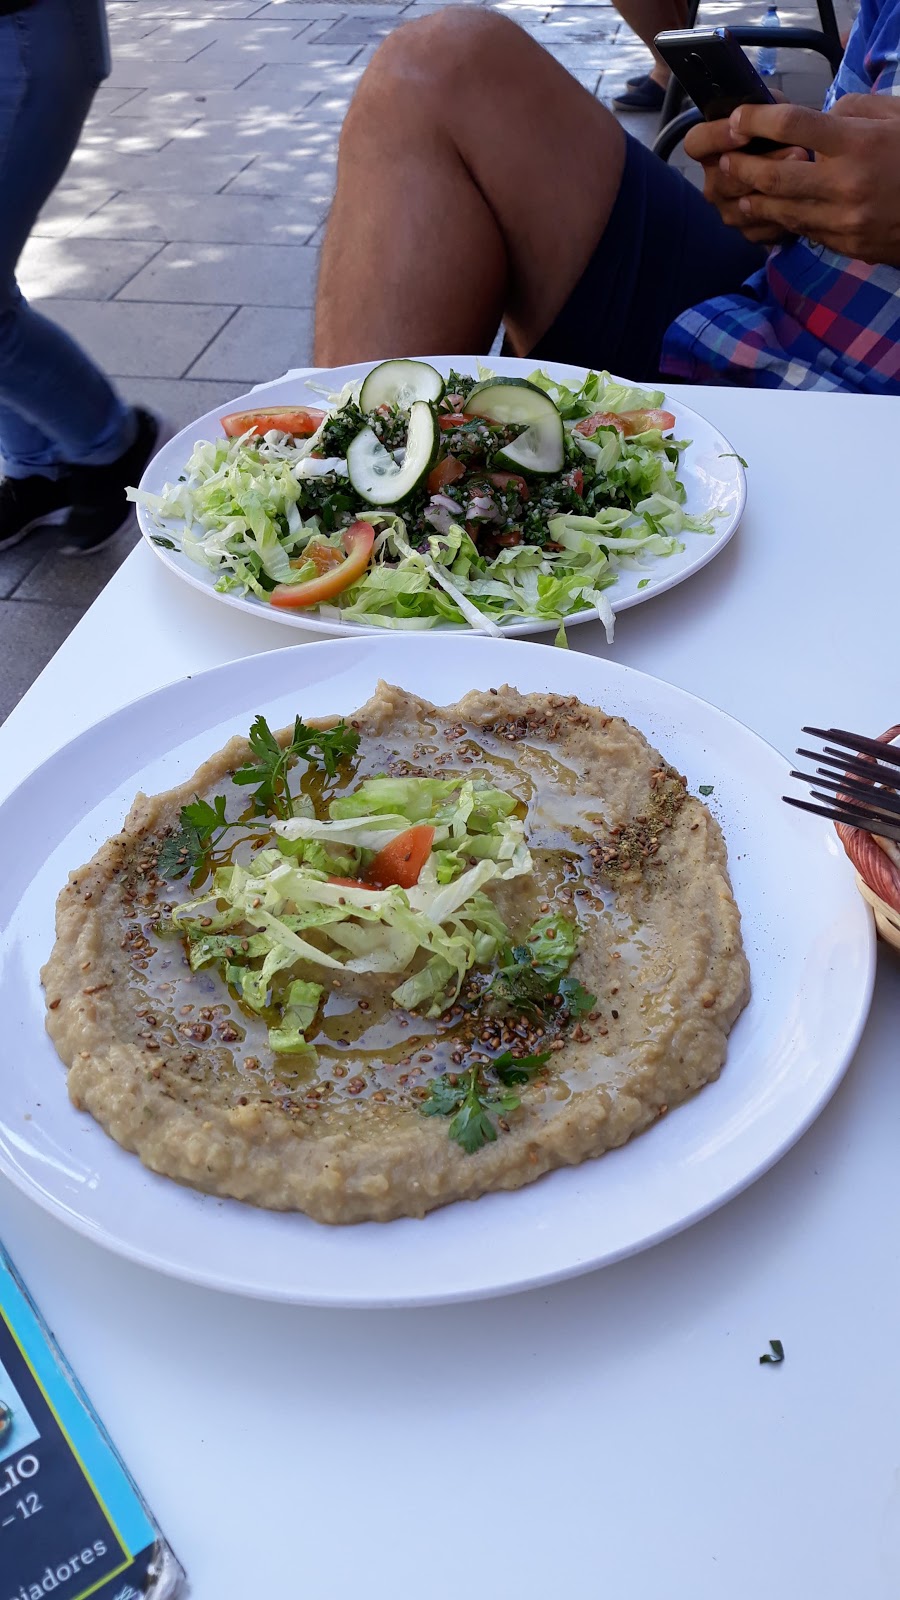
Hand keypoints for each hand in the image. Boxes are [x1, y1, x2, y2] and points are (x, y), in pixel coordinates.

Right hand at [683, 115, 807, 244]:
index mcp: (711, 150)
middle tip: (798, 151)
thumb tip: (765, 104)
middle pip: (725, 179)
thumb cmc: (782, 135)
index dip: (717, 137)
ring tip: (806, 174)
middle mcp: (714, 183)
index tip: (744, 130)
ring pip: (744, 206)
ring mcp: (728, 210)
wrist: (804, 173)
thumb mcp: (774, 111)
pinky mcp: (747, 231)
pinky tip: (804, 201)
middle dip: (762, 164)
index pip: (696, 143)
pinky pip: (760, 228)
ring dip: (776, 191)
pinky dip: (782, 216)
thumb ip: (766, 105)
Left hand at [720, 95, 899, 264]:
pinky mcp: (847, 244)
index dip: (756, 120)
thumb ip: (851, 113)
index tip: (738, 119)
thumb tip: (815, 119)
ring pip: (782, 212)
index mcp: (857, 143)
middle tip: (723, 161)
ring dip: (754, 201)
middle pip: (774, 176)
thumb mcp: (895, 117)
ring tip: (736, 190)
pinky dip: (784, 221)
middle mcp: (846, 184)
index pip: (792, 125)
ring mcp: (845, 220)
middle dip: (741, 168)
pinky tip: (771, 212)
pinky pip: (805, 231)